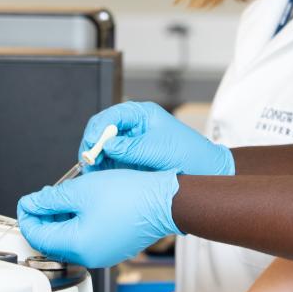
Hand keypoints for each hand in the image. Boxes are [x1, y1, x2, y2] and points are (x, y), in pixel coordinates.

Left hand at [17, 169, 179, 267]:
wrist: (163, 201)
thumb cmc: (130, 195)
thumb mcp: (82, 190)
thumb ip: (51, 199)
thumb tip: (32, 203)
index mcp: (77, 245)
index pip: (37, 234)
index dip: (27, 215)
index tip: (26, 201)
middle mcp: (88, 256)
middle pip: (52, 240)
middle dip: (44, 217)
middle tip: (43, 196)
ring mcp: (101, 254)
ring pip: (69, 239)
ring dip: (61, 219)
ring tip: (62, 196)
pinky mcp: (111, 248)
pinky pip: (86, 238)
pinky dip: (78, 223)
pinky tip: (81, 205)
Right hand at [79, 102, 234, 175]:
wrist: (204, 172)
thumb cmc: (188, 154)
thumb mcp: (158, 149)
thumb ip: (130, 147)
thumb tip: (106, 146)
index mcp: (141, 115)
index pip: (112, 116)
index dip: (98, 129)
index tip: (92, 144)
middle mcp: (133, 127)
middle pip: (102, 130)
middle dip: (92, 144)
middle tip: (88, 161)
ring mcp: (130, 144)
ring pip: (102, 147)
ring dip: (95, 158)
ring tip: (91, 171)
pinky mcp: (128, 160)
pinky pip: (108, 162)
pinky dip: (101, 169)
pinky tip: (99, 176)